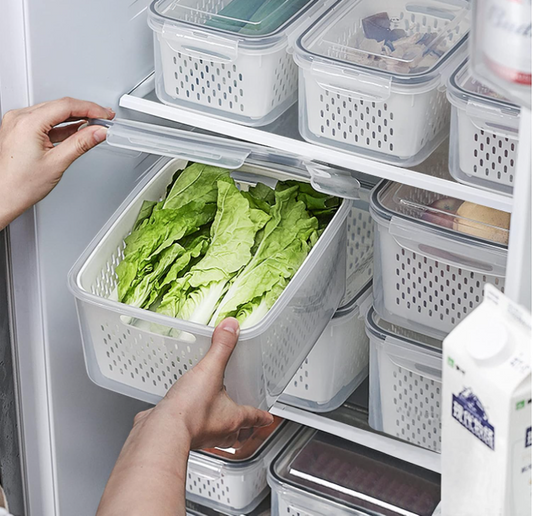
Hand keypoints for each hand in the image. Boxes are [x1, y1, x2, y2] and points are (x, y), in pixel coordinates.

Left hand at [0, 97, 114, 228]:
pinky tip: (75, 129)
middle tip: (104, 118)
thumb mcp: (57, 162)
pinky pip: (44, 121)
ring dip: (74, 117)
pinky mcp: (19, 130)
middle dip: (84, 111)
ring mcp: (17, 123)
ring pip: (52, 112)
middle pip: (59, 106)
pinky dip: (61, 125)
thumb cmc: (21, 185)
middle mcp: (19, 118)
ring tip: (94, 124)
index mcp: (27, 123)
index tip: (105, 115)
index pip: (66, 106)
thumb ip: (81, 143)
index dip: (90, 109)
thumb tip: (98, 132)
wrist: (3, 197)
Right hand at [97, 318, 272, 515]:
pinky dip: (196, 425)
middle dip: (243, 430)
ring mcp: (202, 436)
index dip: (262, 417)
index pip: (253, 417)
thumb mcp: (210, 370)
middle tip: (245, 424)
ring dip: (220, 429)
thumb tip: (231, 328)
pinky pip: (195, 433)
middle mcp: (219, 431)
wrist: (163, 432)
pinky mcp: (183, 435)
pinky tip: (188, 414)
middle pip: (238, 435)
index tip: (267, 418)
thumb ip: (221, 348)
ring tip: (217, 416)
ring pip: (218, 437)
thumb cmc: (190, 410)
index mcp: (232, 417)